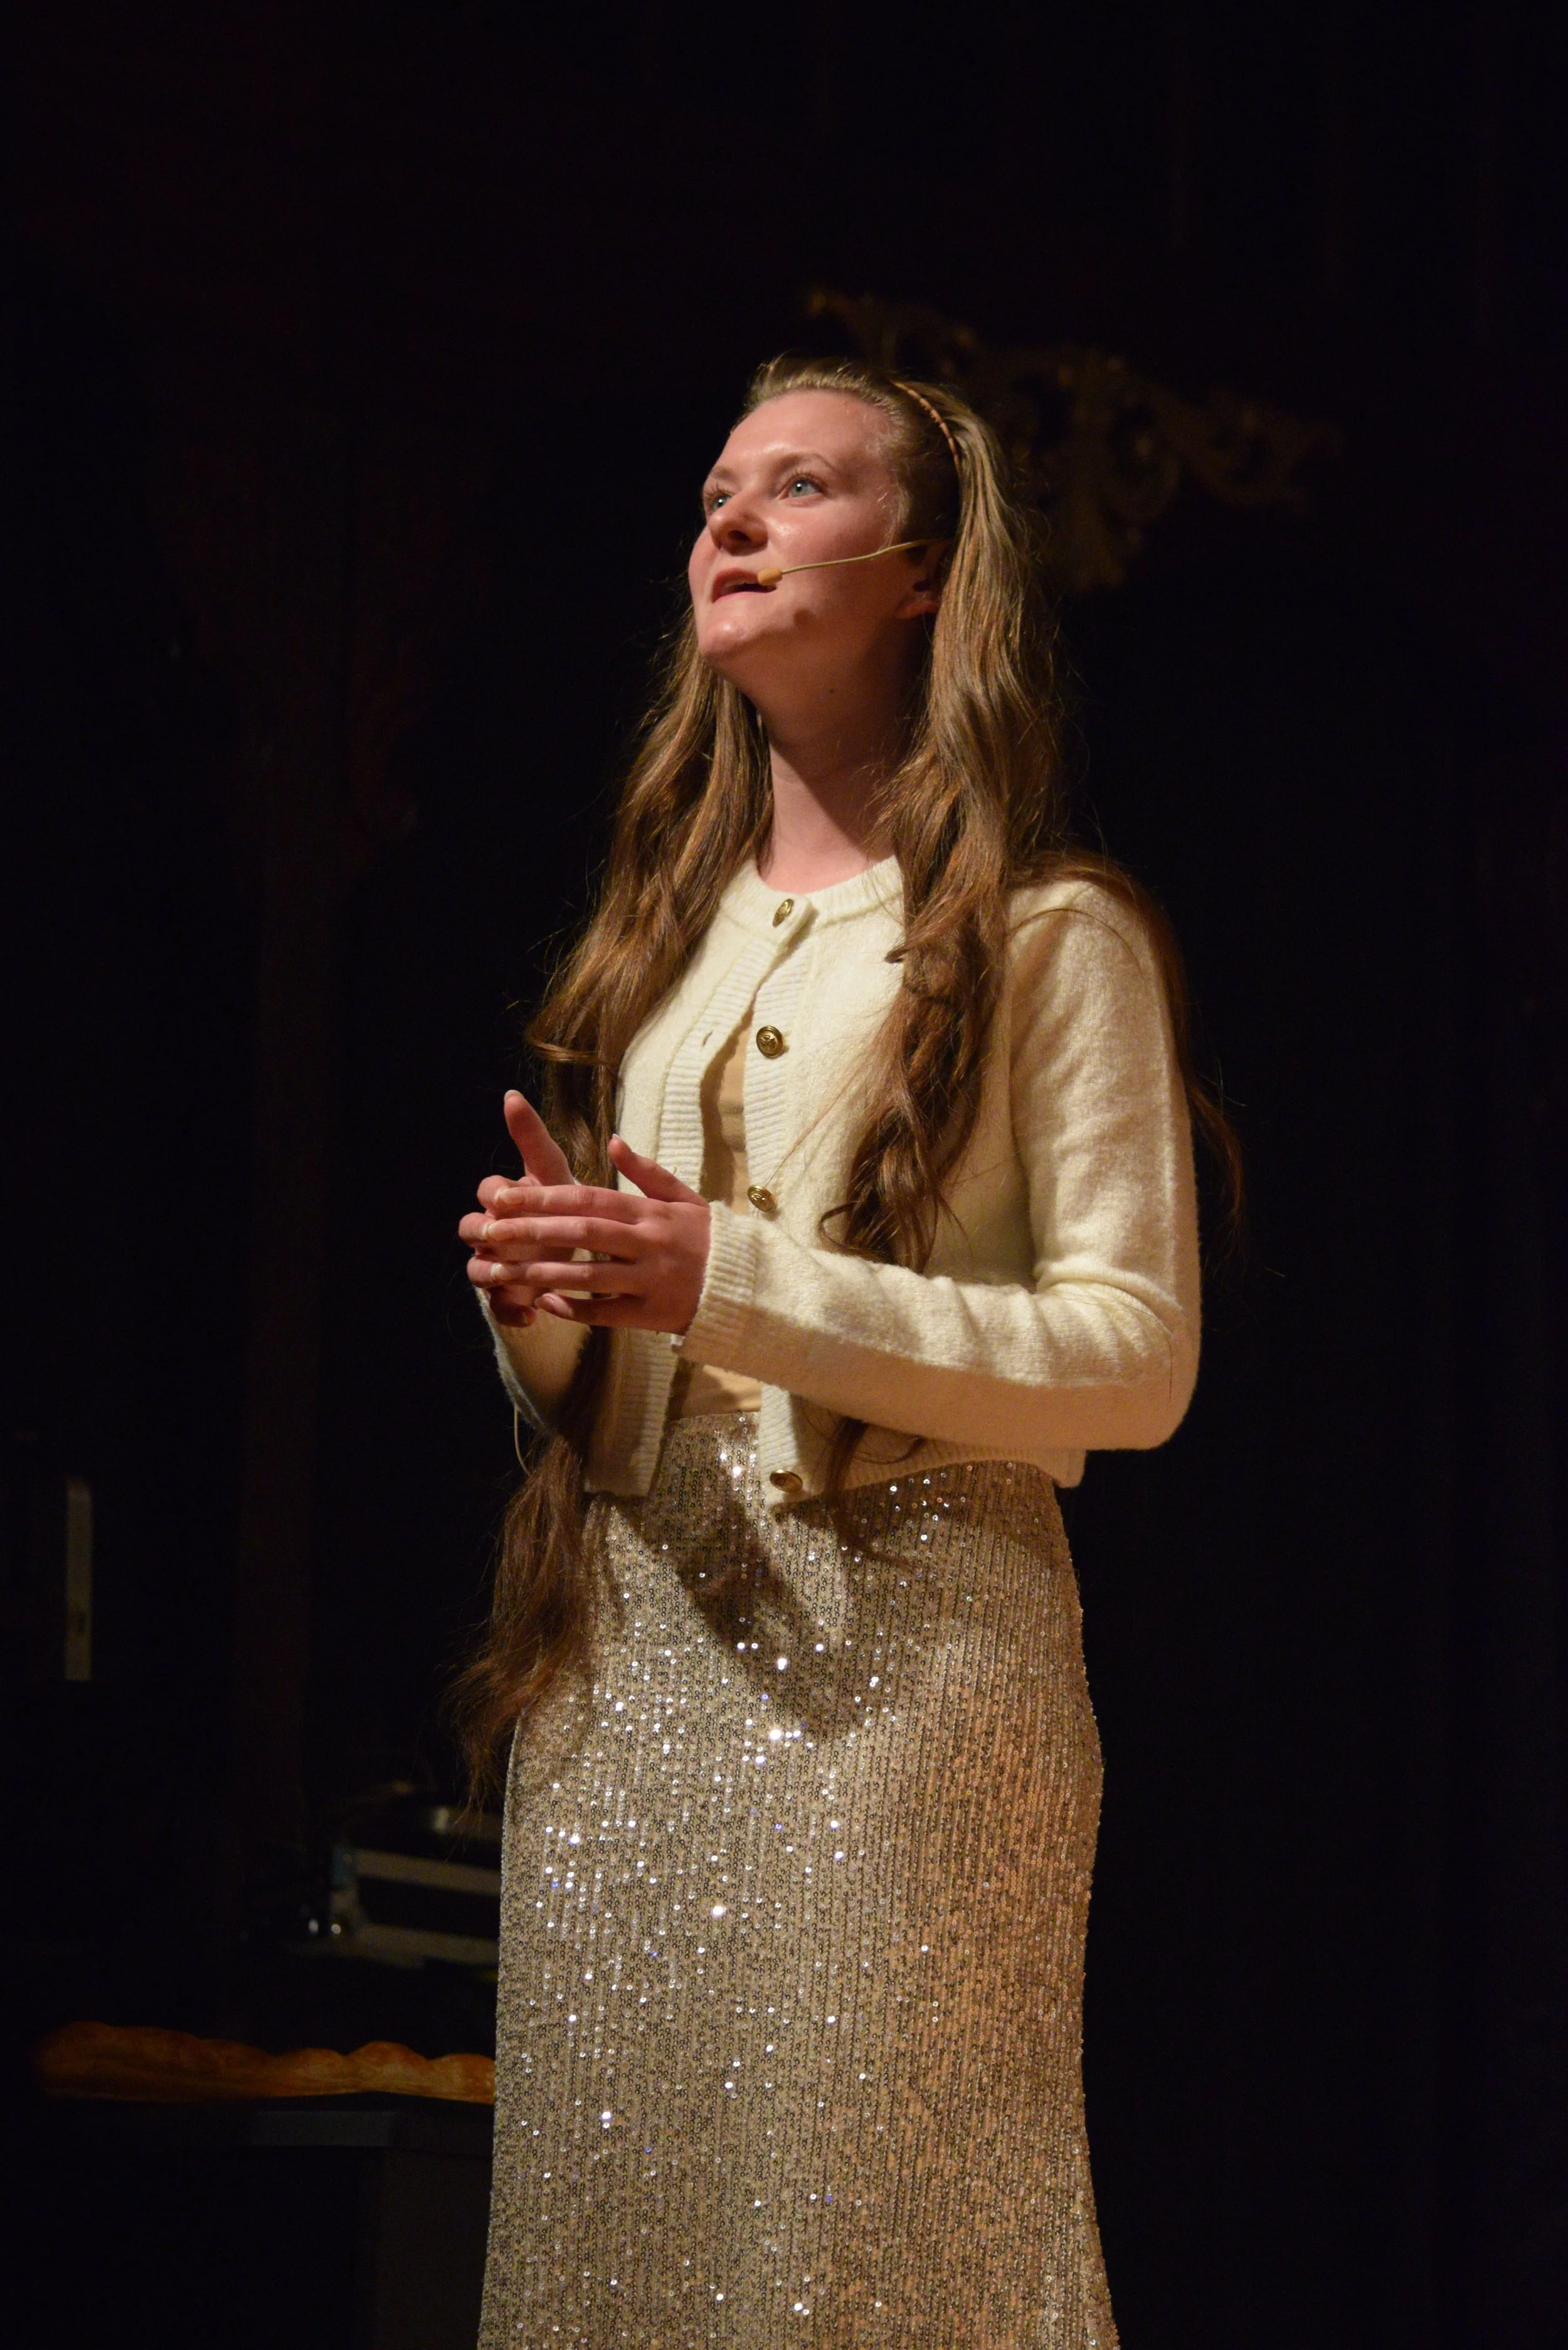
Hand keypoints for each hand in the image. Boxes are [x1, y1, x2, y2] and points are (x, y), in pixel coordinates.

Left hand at [459, 1092, 711, 1334]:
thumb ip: (647, 1171)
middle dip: (531, 1230)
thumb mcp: (684, 1198)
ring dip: (541, 1272)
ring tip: (502, 1271)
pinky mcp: (651, 1315)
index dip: (544, 1197)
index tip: (504, 1197)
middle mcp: (649, 1244)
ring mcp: (649, 1281)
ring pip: (588, 1275)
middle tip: (488, 1231)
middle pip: (582, 1232)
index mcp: (651, 1212)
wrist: (747, 1288)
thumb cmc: (708, 1240)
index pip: (589, 1198)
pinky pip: (604, 1313)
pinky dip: (573, 1308)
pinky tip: (544, 1302)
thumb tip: (612, 1141)